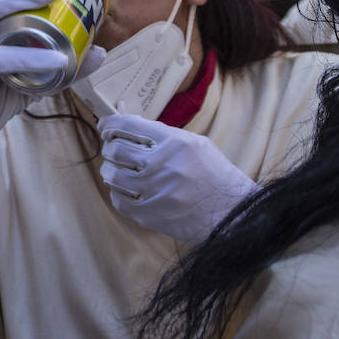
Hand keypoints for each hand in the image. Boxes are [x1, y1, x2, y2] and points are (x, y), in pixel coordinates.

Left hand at [98, 114, 257, 244]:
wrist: (234, 214)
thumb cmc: (215, 175)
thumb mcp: (195, 144)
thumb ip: (162, 133)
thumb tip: (128, 123)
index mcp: (174, 143)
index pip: (127, 125)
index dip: (109, 124)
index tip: (105, 127)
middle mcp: (161, 165)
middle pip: (115, 149)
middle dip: (110, 147)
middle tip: (113, 148)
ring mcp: (154, 192)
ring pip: (111, 174)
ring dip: (111, 170)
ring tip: (119, 169)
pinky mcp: (150, 215)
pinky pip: (118, 200)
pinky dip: (118, 193)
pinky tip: (127, 189)